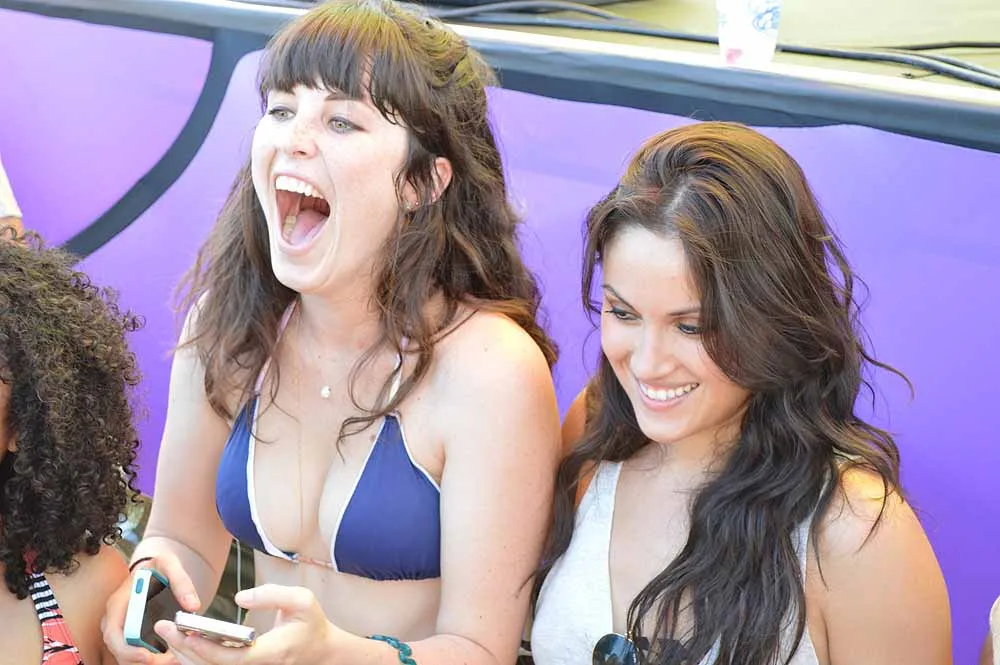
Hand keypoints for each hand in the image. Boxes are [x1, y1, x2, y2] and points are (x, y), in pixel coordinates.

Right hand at [102, 551, 202, 664]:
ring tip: (174, 659)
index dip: (127, 649)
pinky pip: (137, 652)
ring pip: (128, 655)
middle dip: (141, 660)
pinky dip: (152, 657)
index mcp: (119, 603)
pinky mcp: (133, 633)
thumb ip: (181, 581)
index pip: (113, 633)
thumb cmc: (157, 565)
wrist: (153, 567)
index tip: (147, 656)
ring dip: (149, 661)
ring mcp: (122, 628)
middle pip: (120, 650)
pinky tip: (172, 655)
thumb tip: (193, 605)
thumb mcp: (169, 563)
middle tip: (169, 660)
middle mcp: (115, 619)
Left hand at [156, 585, 337, 664]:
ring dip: (186, 653)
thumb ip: (271, 594)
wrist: (320, 649)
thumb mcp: (302, 599)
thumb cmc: (311, 623)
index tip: (185, 633)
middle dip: (184, 649)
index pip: (231, 658)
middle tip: (164, 627)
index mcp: (270, 653)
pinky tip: (183, 642)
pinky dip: (196, 656)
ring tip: (167, 633)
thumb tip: (239, 598)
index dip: (205, 649)